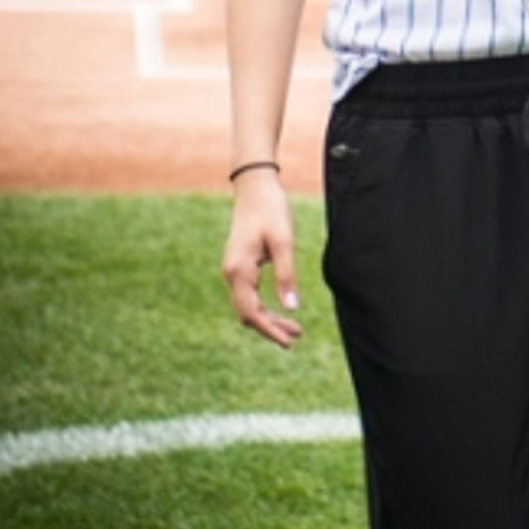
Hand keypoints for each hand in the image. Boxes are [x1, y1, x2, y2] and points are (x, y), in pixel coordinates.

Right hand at [221, 171, 302, 347]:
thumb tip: (292, 309)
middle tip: (296, 337)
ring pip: (248, 305)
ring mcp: (233, 270)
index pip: (251, 312)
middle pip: (248, 313)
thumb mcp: (283, 241)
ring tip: (294, 328)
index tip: (288, 342)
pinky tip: (280, 308)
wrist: (254, 187)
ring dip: (268, 318)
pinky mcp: (239, 265)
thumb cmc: (271, 210)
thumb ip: (286, 275)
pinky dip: (263, 305)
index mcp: (239, 270)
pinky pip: (249, 294)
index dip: (269, 329)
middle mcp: (231, 273)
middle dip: (271, 327)